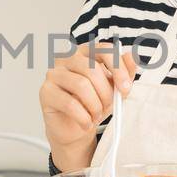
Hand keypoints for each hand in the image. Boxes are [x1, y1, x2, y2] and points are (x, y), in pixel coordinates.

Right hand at [40, 42, 137, 169]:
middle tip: (109, 106)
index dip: (118, 68)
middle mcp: (67, 58)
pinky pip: (69, 103)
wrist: (75, 127)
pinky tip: (86, 123)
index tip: (126, 87)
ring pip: (81, 85)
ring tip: (96, 115)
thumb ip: (125, 72)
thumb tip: (131, 56)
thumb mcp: (114, 89)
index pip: (104, 49)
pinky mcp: (45, 92)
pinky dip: (83, 117)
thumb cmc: (93, 104)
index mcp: (85, 52)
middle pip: (92, 70)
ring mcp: (53, 74)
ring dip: (94, 105)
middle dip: (106, 92)